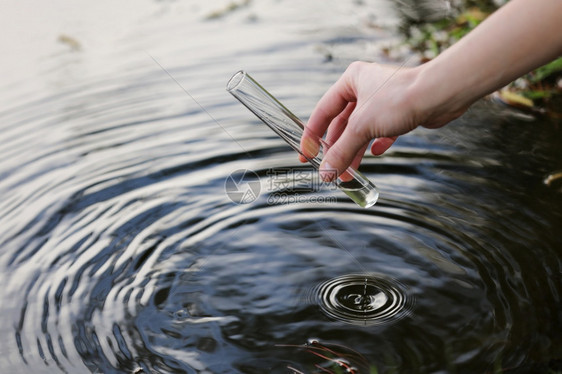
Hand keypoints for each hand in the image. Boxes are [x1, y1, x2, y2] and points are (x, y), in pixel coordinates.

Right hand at [300, 61, 462, 180]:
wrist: (440, 95)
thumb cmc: (400, 99)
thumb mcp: (362, 128)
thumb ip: (341, 151)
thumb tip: (326, 173)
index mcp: (350, 80)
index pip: (323, 111)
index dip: (312, 135)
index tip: (306, 154)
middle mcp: (365, 87)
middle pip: (342, 123)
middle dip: (337, 148)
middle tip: (331, 170)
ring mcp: (383, 99)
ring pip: (362, 129)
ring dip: (355, 151)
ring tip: (350, 173)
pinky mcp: (400, 110)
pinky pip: (382, 130)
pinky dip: (377, 143)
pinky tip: (376, 152)